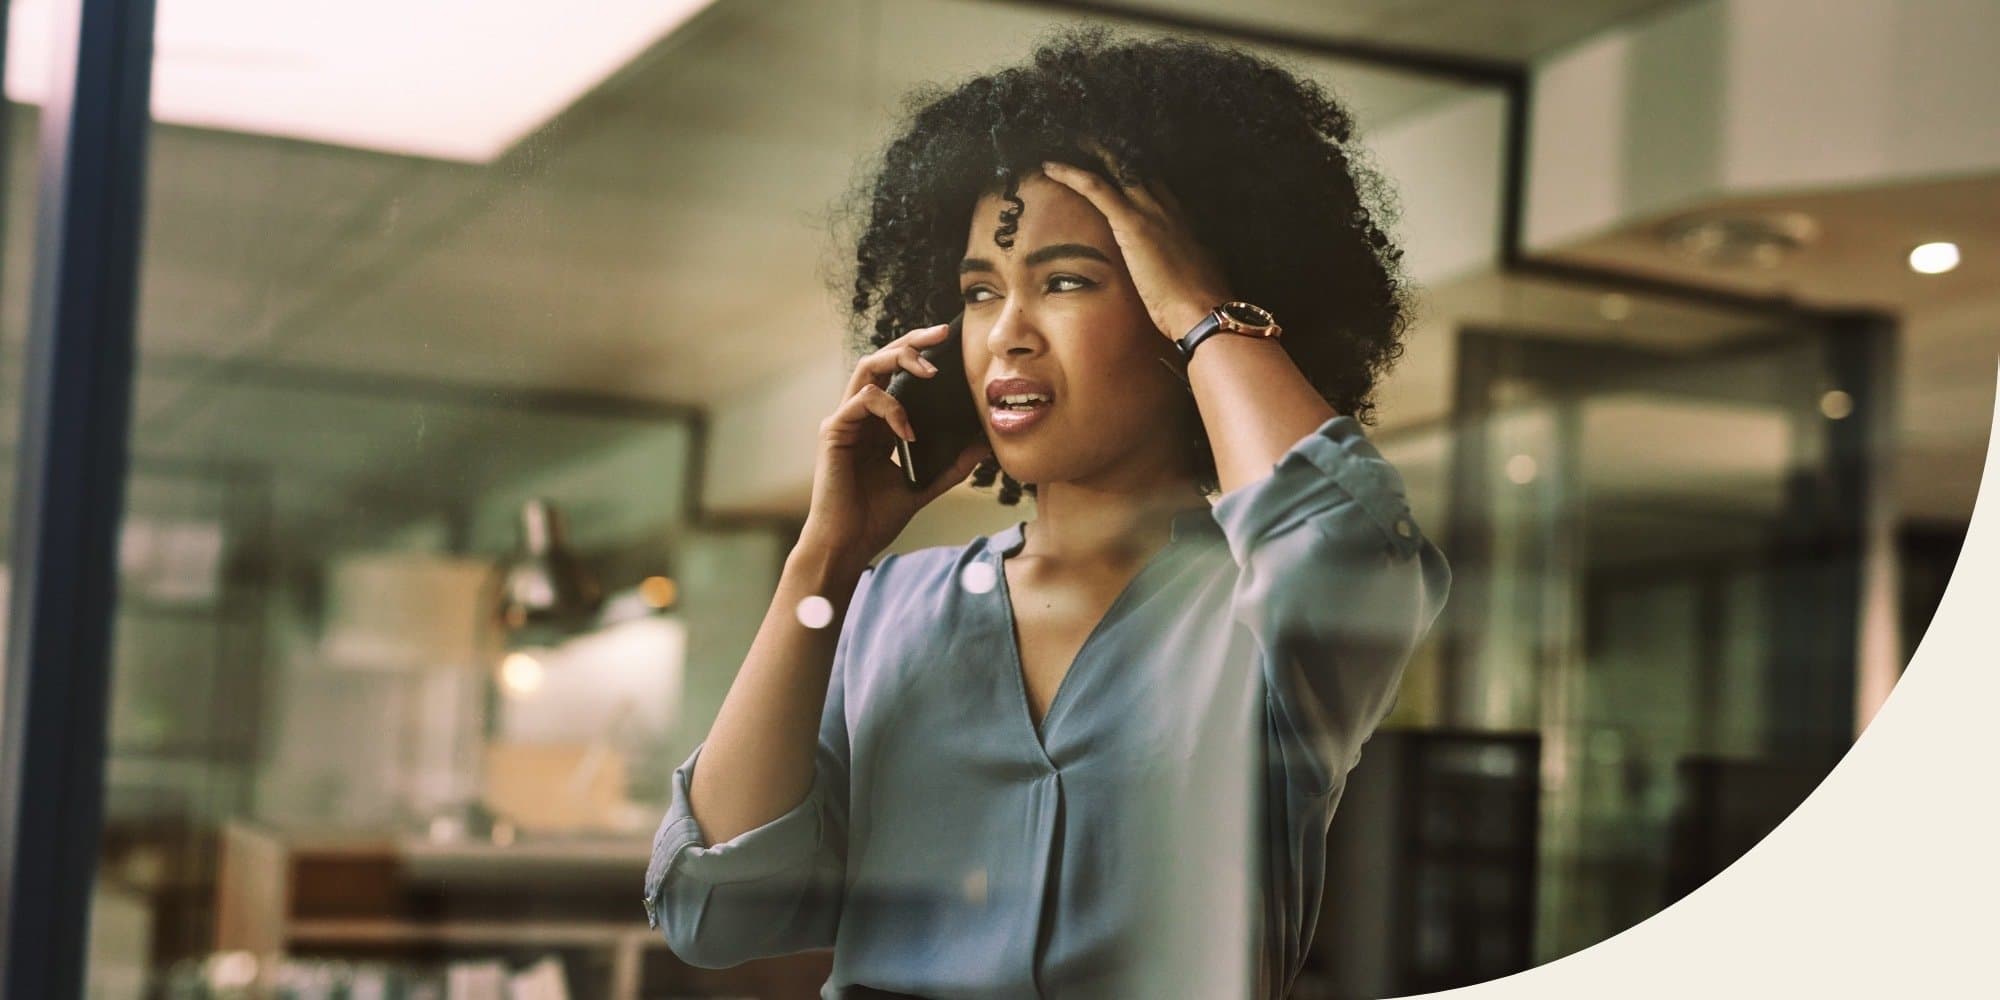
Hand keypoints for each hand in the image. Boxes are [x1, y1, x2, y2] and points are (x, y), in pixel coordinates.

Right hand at [798, 323, 994, 566]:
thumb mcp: (925, 486)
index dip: (919, 353)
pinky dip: (890, 408)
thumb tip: (984, 444)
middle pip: (880, 359)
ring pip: (867, 368)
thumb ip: (951, 464)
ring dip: (899, 361)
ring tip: (929, 372)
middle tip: (941, 334)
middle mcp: (858, 414)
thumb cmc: (876, 517)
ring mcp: (844, 420)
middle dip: (911, 342)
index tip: (949, 342)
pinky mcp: (834, 431)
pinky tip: (908, 432)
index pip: (896, 374)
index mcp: (877, 423)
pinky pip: (862, 400)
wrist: (848, 545)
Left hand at [1040, 156, 1231, 341]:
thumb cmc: (1199, 304)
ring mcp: (1149, 211)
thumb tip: (1178, 271)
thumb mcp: (1195, 276)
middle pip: (1136, 168)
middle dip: (1111, 154)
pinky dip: (1071, 174)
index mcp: (1181, 220)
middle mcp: (1167, 206)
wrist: (1203, 309)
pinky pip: (1095, 188)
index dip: (1134, 172)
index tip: (1115, 165)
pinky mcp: (1131, 222)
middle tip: (1086, 141)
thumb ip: (1184, 265)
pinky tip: (1050, 166)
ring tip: (1067, 141)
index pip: (1155, 185)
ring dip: (1090, 154)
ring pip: (1115, 169)